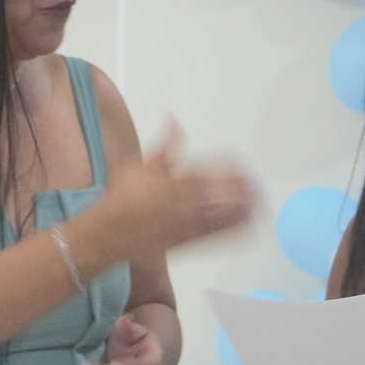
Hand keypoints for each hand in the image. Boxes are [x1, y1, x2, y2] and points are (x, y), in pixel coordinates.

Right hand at [94, 122, 255, 258]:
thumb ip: (163, 147)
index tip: (240, 161)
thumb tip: (175, 121)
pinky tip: (247, 226)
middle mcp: (175, 206)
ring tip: (259, 203)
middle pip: (212, 195)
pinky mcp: (183, 243)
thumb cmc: (119, 201)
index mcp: (165, 184)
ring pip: (216, 216)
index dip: (224, 167)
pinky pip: (211, 237)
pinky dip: (231, 231)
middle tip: (257, 182)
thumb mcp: (137, 167)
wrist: (104, 236)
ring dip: (239, 209)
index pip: (201, 173)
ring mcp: (181, 226)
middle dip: (237, 189)